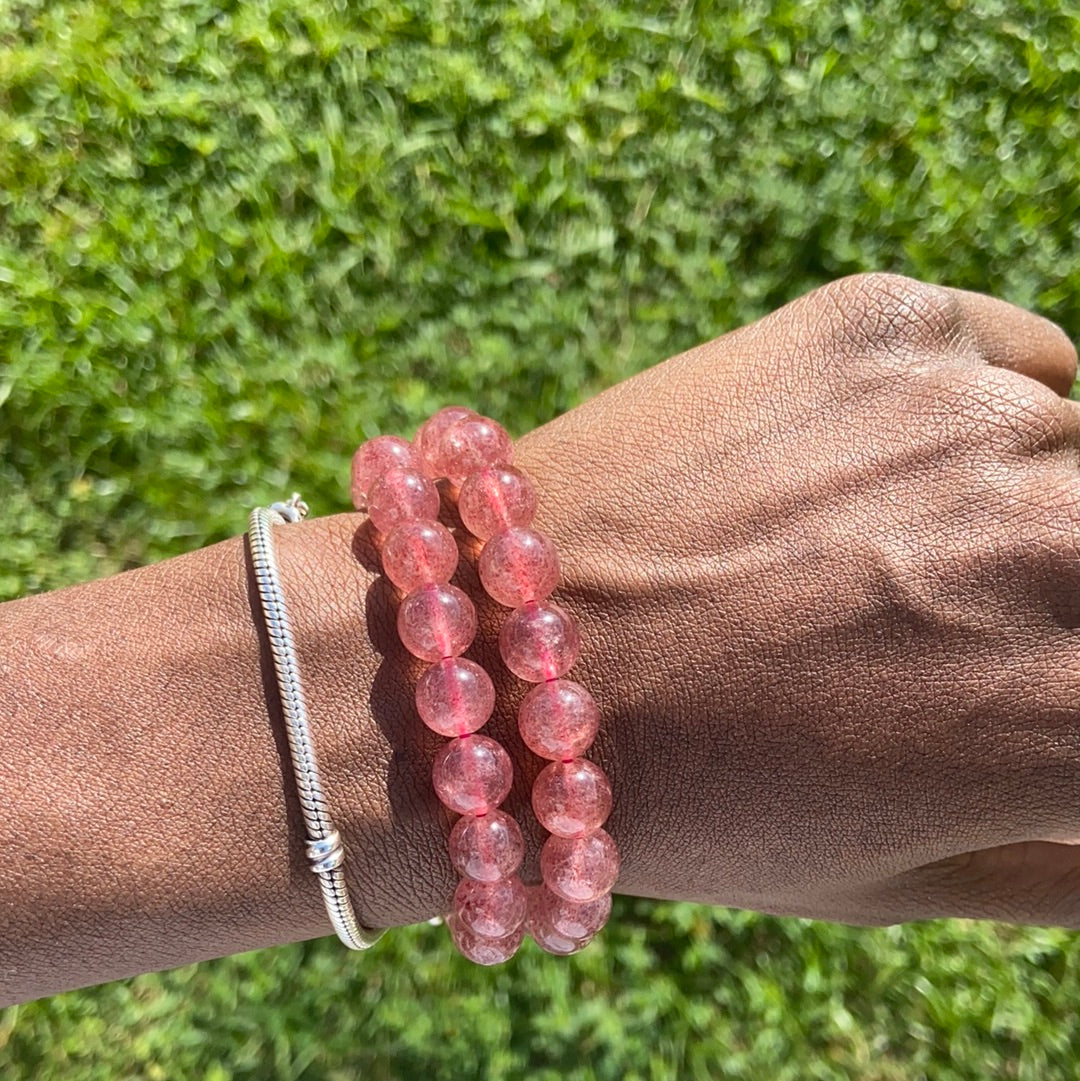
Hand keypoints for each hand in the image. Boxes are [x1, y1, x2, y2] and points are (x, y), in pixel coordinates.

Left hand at [514, 273, 1079, 926]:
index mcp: (1076, 715)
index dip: (1062, 690)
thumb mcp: (906, 877)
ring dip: (1027, 504)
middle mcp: (1058, 542)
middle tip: (967, 623)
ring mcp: (970, 412)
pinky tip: (877, 467)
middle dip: (1054, 598)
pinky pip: (1010, 358)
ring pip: (1078, 448)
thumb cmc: (695, 797)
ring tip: (898, 555)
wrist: (501, 652)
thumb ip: (1071, 858)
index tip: (1023, 679)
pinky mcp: (880, 324)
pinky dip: (980, 411)